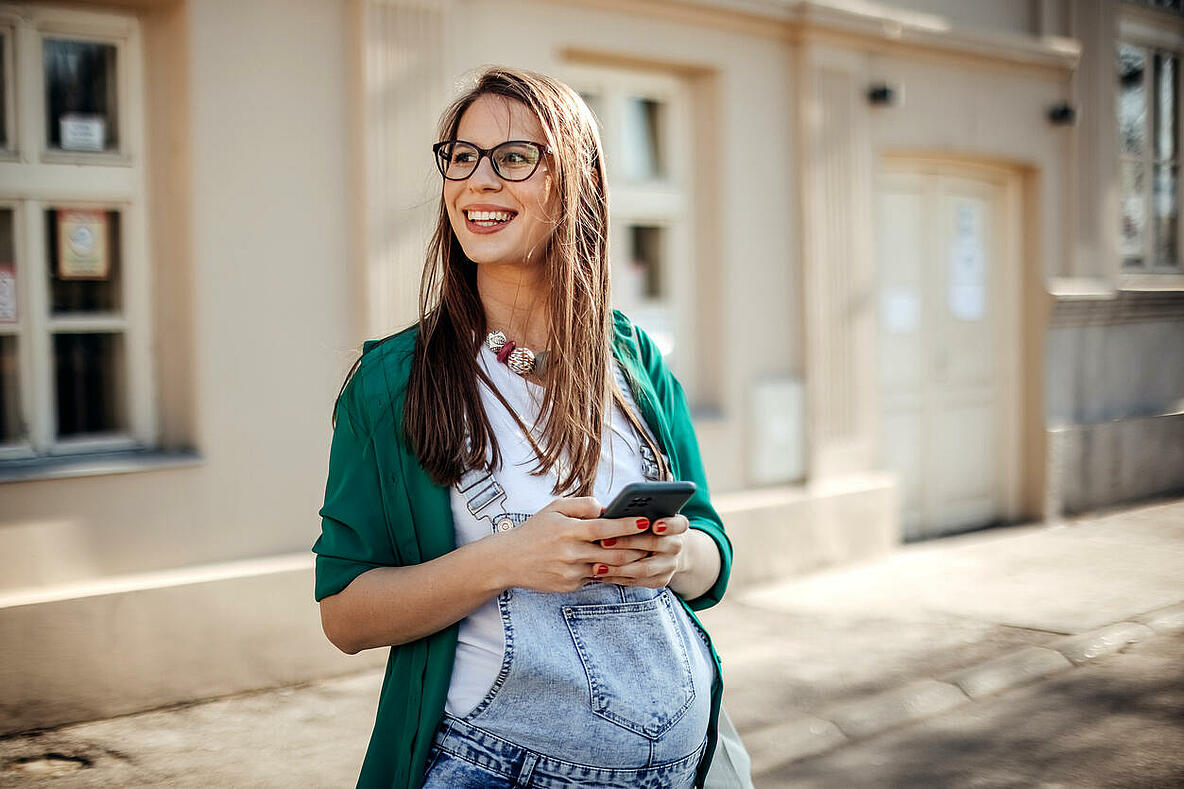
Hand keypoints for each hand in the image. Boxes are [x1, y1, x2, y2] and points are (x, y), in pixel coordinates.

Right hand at [493, 497, 651, 592]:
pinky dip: (609, 571)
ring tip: (645, 554)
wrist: (508, 560)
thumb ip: (582, 505)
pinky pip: (595, 578)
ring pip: (608, 568)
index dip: (628, 525)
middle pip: (613, 553)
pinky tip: (622, 566)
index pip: (605, 528)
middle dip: (637, 547)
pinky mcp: (569, 586)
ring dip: (628, 563)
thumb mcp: (554, 508)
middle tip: (656, 541)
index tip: (646, 521)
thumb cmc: (535, 530)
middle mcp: (571, 553)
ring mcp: (571, 573)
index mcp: (569, 531)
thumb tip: (605, 508)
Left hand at [595, 514, 689, 588]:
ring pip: (644, 568)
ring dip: (618, 568)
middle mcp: (676, 546)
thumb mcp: (648, 516)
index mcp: (677, 525)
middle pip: (655, 544)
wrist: (665, 551)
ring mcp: (670, 565)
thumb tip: (607, 511)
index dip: (669, 525)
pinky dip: (617, 578)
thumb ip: (636, 514)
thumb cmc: (647, 527)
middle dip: (628, 542)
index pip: (679, 524)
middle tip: (604, 542)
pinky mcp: (660, 580)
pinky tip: (600, 574)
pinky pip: (637, 581)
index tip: (655, 526)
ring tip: (597, 565)